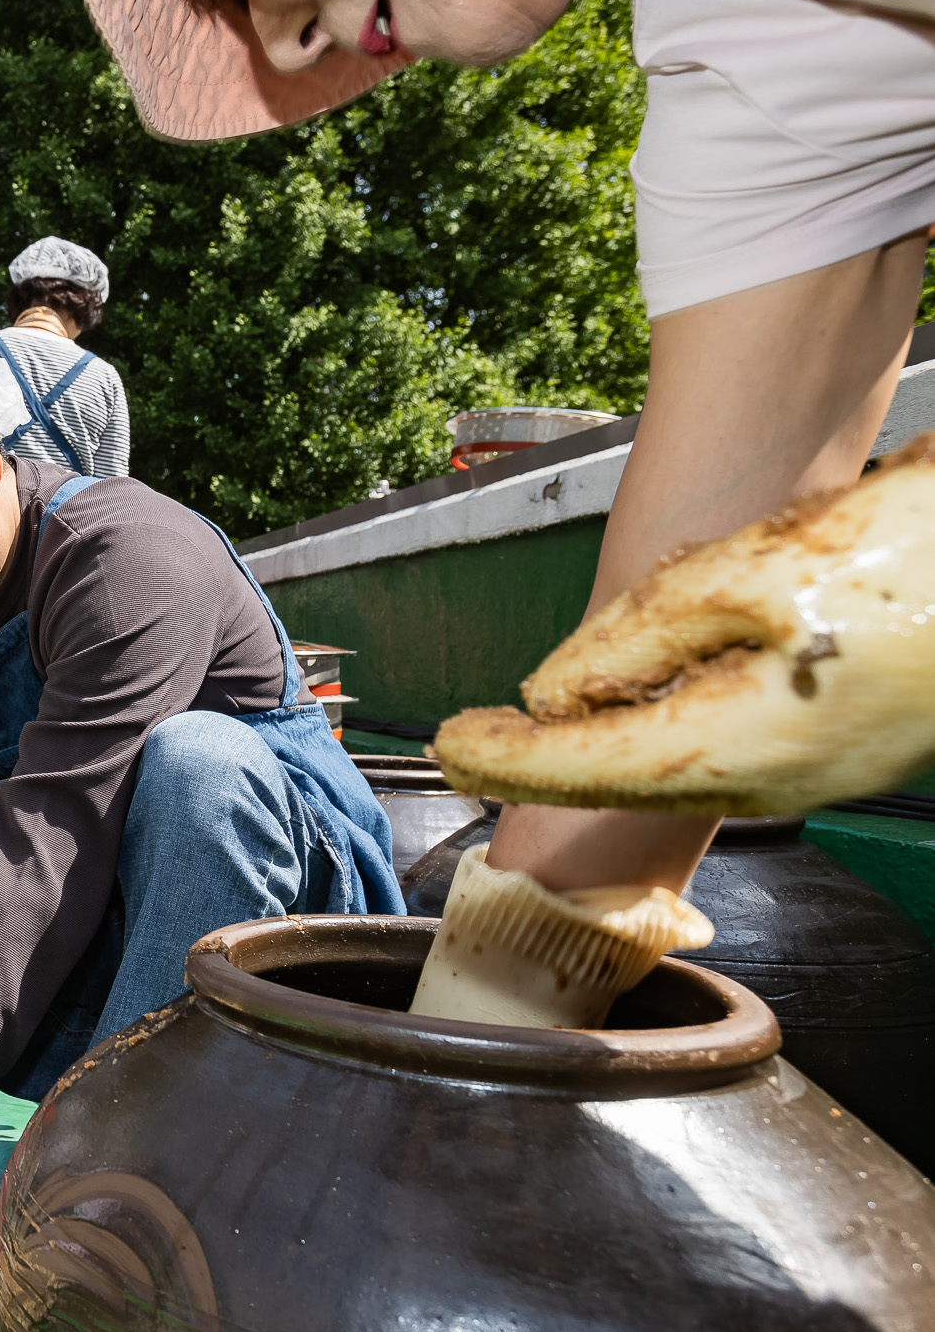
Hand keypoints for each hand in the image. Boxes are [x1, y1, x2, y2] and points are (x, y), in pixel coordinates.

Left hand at [436, 436, 934, 816]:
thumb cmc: (905, 549)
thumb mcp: (744, 574)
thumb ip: (634, 636)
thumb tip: (551, 692)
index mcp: (743, 745)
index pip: (582, 765)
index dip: (502, 758)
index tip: (443, 745)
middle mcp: (776, 782)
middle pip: (621, 777)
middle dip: (541, 761)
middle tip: (466, 744)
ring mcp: (815, 774)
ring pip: (672, 764)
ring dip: (600, 743)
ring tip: (531, 723)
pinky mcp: (838, 748)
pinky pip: (726, 749)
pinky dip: (665, 726)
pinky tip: (642, 692)